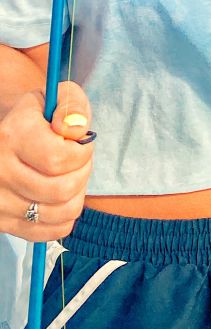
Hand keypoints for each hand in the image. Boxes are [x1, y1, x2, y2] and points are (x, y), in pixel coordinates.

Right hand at [0, 81, 94, 240]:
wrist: (11, 136)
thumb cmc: (39, 117)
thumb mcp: (56, 97)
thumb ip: (72, 105)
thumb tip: (75, 130)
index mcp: (12, 136)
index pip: (58, 159)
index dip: (82, 153)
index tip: (81, 144)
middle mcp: (0, 171)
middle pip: (61, 189)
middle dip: (83, 173)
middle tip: (79, 161)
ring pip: (59, 212)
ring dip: (77, 194)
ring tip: (71, 177)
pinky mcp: (4, 222)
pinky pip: (49, 231)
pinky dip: (65, 217)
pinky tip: (61, 197)